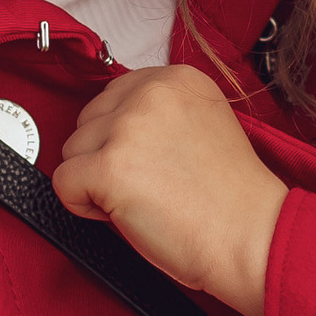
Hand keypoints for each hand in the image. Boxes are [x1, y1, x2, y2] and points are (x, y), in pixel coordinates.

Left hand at [52, 65, 285, 315]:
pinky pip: (63, 184)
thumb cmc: (231, 198)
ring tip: (143, 200)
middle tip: (150, 185)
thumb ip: (160, 115)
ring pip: (72, 151)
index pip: (114, 96)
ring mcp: (128, 127)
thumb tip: (112, 127)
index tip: (149, 161)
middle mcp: (150, 92)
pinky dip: (83, 206)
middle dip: (105, 156)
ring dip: (95, 181)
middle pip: (88, 121)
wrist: (252, 237)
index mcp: (177, 78)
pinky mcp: (109, 167)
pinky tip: (124, 213)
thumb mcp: (202, 126)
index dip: (122, 137)